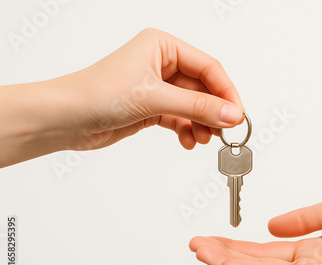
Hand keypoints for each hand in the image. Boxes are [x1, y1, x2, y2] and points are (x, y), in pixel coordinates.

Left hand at [0, 28, 243, 166]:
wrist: (64, 119)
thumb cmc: (97, 93)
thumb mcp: (154, 98)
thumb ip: (197, 107)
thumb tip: (232, 115)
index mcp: (163, 46)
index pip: (208, 67)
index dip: (226, 91)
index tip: (237, 115)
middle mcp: (161, 64)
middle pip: (203, 89)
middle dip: (213, 112)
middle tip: (224, 132)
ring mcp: (157, 88)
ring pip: (193, 106)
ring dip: (201, 124)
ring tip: (204, 139)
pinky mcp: (151, 108)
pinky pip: (180, 118)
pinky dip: (187, 130)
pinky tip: (188, 141)